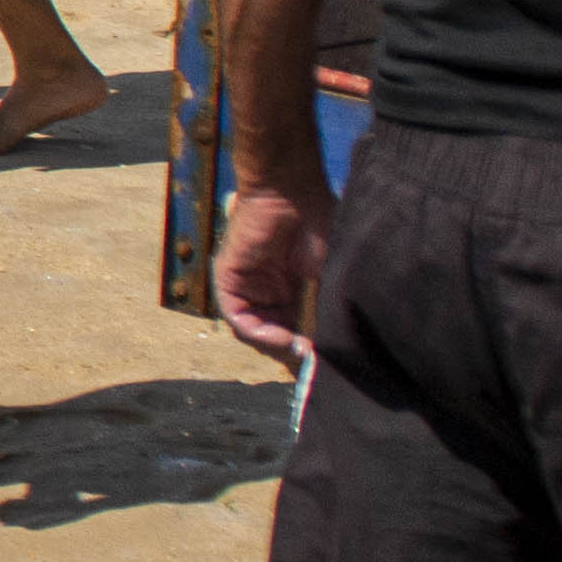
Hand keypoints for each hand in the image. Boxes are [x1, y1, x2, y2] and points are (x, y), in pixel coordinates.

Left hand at [213, 179, 325, 364]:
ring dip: (277, 347)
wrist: (292, 194)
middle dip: (294, 355)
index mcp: (297, 296)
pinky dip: (258, 332)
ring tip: (299, 349)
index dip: (312, 354)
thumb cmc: (320, 228)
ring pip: (257, 333)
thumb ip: (326, 314)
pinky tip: (281, 336)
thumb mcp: (331, 280)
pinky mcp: (229, 281)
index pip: (299, 336)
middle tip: (314, 365)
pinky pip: (238, 318)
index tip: (329, 367)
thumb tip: (329, 352)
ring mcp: (249, 289)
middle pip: (277, 340)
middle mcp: (271, 296)